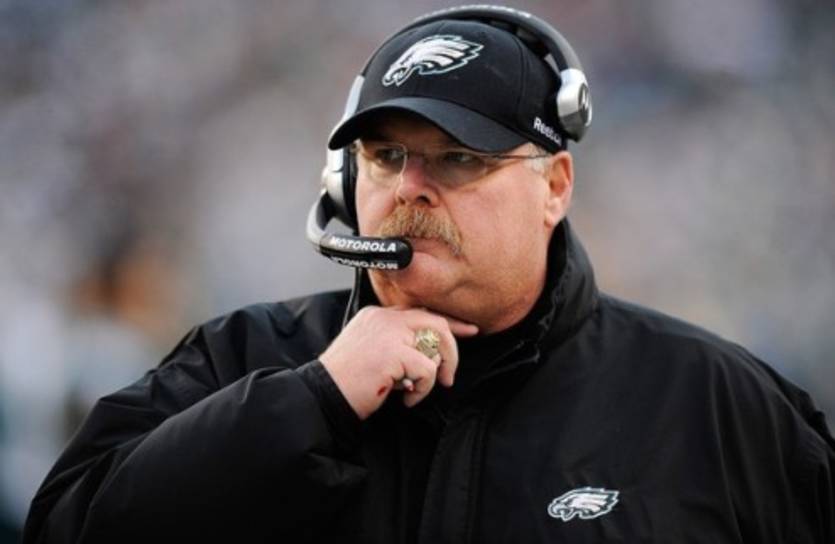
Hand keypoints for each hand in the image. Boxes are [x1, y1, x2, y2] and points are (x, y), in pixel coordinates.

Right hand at [319, 306, 478, 418]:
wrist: (322, 395)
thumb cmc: (346, 382)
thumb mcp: (371, 352)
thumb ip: (396, 345)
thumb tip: (430, 356)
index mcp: (377, 315)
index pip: (421, 312)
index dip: (448, 323)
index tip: (468, 331)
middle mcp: (384, 317)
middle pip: (435, 321)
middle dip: (451, 349)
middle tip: (449, 376)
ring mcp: (388, 332)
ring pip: (436, 341)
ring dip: (436, 371)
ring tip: (420, 389)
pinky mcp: (392, 352)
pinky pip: (428, 369)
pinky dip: (423, 389)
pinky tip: (407, 399)